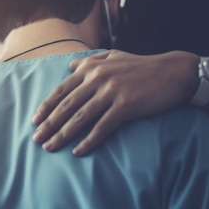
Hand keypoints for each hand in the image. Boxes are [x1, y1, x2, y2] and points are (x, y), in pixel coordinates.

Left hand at [32, 50, 198, 154]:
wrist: (173, 72)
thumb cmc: (143, 66)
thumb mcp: (114, 56)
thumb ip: (90, 61)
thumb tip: (69, 66)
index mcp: (92, 68)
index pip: (62, 90)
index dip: (46, 107)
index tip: (35, 120)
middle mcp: (98, 79)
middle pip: (67, 106)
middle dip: (49, 124)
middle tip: (37, 139)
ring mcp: (112, 92)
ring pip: (80, 117)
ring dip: (63, 135)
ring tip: (50, 147)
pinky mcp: (126, 106)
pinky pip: (102, 127)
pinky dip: (89, 141)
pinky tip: (78, 151)